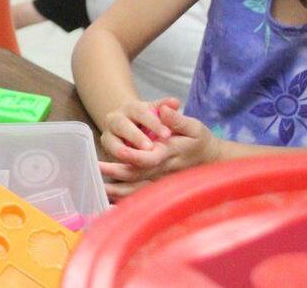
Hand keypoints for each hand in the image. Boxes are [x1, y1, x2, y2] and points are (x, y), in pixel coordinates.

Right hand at [99, 97, 179, 160]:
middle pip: (121, 125)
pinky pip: (111, 157)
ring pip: (111, 142)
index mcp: (131, 108)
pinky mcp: (108, 151)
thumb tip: (174, 103)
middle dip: (135, 137)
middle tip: (150, 147)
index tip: (167, 134)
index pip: (140, 112)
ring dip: (122, 151)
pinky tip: (132, 168)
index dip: (153, 123)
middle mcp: (115, 119)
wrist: (138, 132)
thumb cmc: (155, 122)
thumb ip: (169, 109)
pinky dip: (119, 163)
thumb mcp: (164, 115)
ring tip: (136, 160)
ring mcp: (109, 135)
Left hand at [99, 105, 221, 199]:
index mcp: (169, 153)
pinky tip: (108, 198)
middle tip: (96, 167)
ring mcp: (159, 180)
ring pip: (136, 188)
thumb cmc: (200, 141)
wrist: (211, 161)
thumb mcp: (194, 127)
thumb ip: (177, 119)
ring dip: (116, 190)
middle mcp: (162, 170)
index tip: (119, 151)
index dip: (134, 155)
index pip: (150, 157)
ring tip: (97, 187)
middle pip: (137, 174)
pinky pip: (138, 195)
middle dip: (116, 172)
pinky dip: (124, 198)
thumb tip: (164, 108)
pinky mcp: (156, 186)